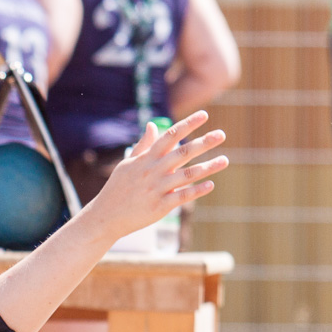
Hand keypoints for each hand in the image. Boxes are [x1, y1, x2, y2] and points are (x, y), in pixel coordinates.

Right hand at [85, 112, 226, 241]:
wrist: (106, 216)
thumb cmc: (118, 188)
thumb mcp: (127, 164)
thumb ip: (143, 145)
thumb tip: (152, 125)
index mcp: (145, 159)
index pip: (169, 136)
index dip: (187, 124)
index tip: (204, 115)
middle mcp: (153, 171)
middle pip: (182, 153)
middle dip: (203, 143)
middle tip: (222, 134)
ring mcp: (157, 189)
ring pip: (187, 175)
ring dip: (208, 167)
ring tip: (225, 160)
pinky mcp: (160, 206)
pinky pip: (182, 196)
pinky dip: (197, 190)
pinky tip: (211, 184)